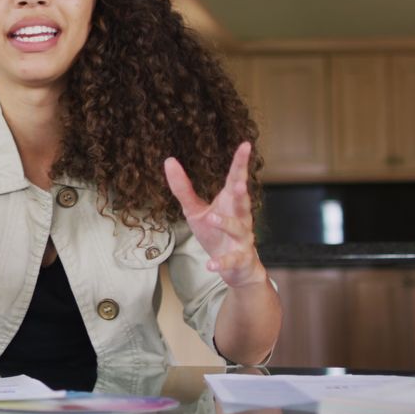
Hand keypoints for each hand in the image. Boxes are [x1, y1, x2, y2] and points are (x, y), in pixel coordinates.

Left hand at [164, 142, 265, 286]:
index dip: (240, 163)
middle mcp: (240, 217)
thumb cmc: (215, 233)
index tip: (246, 145)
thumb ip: (183, 188)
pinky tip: (210, 265)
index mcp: (230, 202)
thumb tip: (168, 160)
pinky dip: (221, 262)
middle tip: (238, 183)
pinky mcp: (239, 258)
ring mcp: (242, 239)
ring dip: (227, 224)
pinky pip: (231, 260)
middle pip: (243, 201)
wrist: (235, 268)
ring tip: (212, 218)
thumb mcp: (195, 210)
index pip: (236, 179)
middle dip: (241, 192)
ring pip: (238, 229)